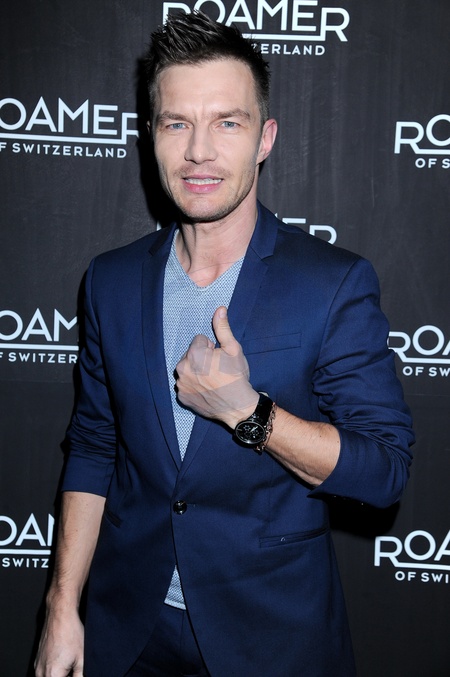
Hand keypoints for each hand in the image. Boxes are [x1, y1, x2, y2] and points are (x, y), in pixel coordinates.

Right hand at [34, 605, 83, 676]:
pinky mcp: (37, 660)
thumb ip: (80, 675)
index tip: (75, 673)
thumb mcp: (82, 658)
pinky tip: (63, 662)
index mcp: (52, 674)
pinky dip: (53, 671)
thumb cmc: (70, 633)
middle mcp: (41, 672)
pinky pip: (43, 672)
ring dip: (58, 675)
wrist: (60, 616)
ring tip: (69, 666)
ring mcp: (37, 666)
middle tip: (73, 670)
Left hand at [176, 306, 258, 427]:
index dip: (211, 347)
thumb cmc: (236, 376)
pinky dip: (194, 387)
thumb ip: (223, 328)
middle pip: (190, 355)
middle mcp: (182, 368)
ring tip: (212, 381)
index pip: (199, 340)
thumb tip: (220, 309)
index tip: (219, 358)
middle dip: (201, 359)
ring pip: (187, 370)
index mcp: (193, 354)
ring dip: (196, 372)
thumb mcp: (233, 349)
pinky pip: (186, 385)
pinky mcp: (182, 397)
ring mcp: (181, 385)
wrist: (238, 406)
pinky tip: (207, 391)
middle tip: (217, 370)